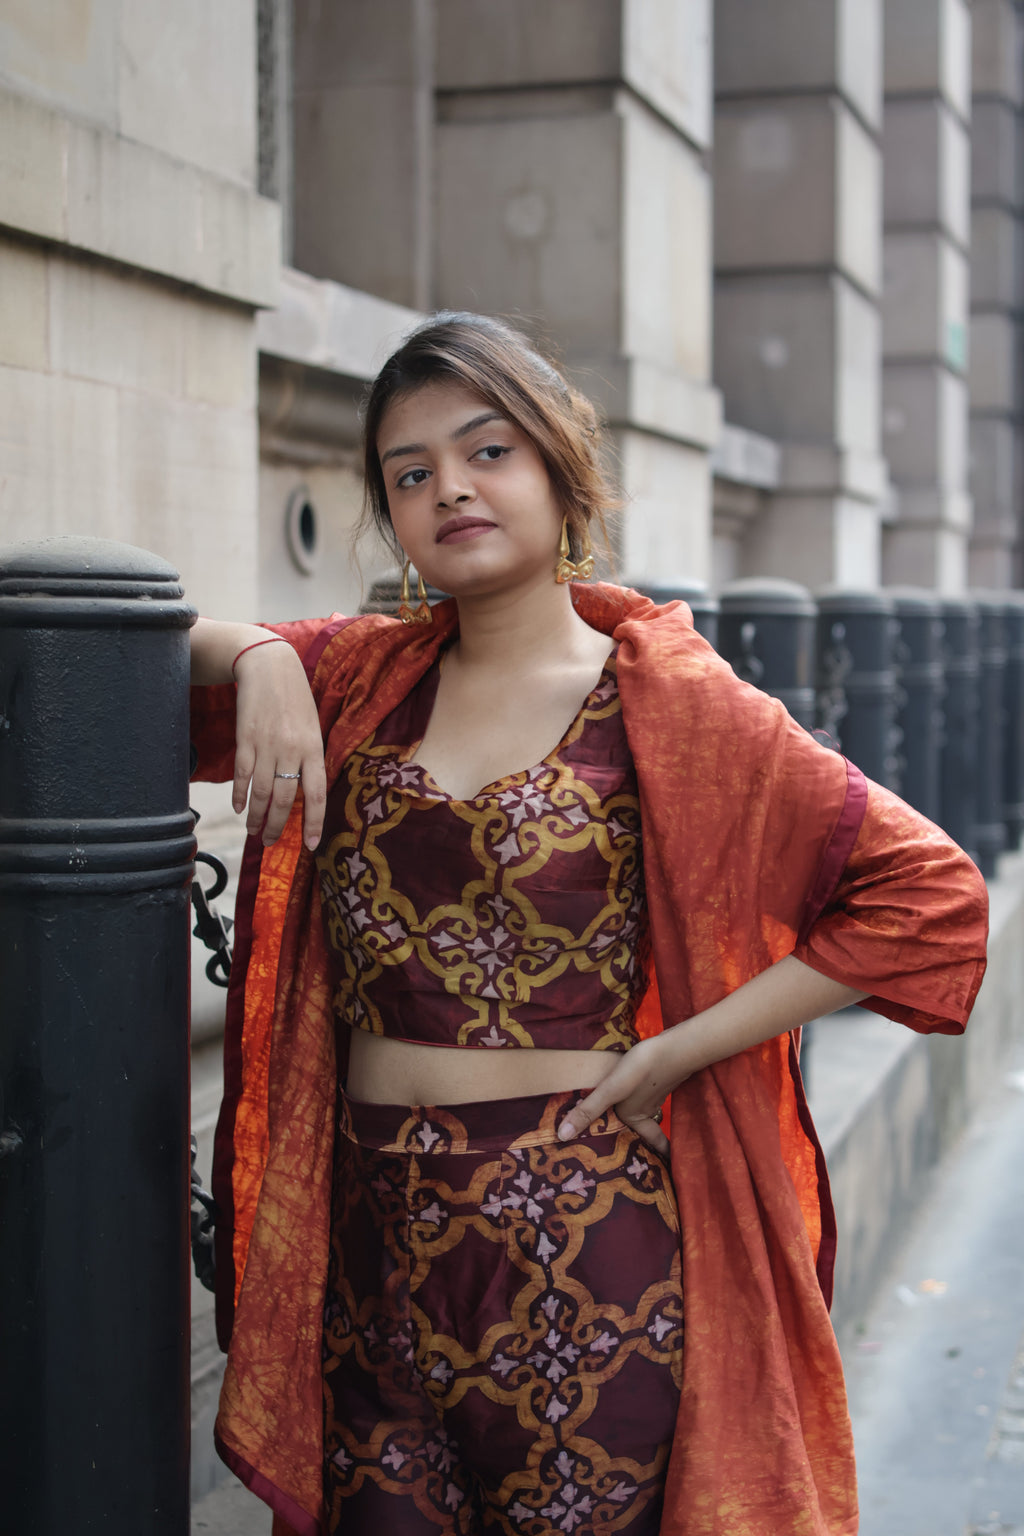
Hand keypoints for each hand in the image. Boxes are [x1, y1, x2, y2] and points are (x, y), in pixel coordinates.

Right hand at [232, 641, 326, 848]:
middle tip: (269, 842)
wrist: (269, 667)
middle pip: (284, 799)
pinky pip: (242, 774)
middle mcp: (291, 751)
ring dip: (255, 816)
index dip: (314, 822)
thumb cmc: (295, 699)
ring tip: (253, 831)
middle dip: (276, 826)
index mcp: (313, 749)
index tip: (311, 845)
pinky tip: (238, 808)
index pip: (316, 795)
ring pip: (261, 792)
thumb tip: (305, 792)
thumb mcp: (312, 728)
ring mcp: (266, 745)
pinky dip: (239, 794)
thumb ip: (310, 758)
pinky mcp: (245, 739)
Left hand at [557, 1036, 678, 1155]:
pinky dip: (646, 1093)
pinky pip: (652, 1090)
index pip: (653, 1143)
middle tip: (643, 1146)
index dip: (659, 1152)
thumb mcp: (611, 1090)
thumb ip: (588, 1111)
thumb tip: (562, 1137)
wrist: (674, 1047)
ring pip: (650, 1108)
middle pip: (649, 1127)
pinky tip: (640, 1085)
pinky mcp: (660, 1075)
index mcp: (637, 1116)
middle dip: (647, 1136)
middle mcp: (649, 1107)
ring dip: (645, 1113)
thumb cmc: (643, 1071)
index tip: (662, 1165)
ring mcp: (657, 1091)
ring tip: (634, 1116)